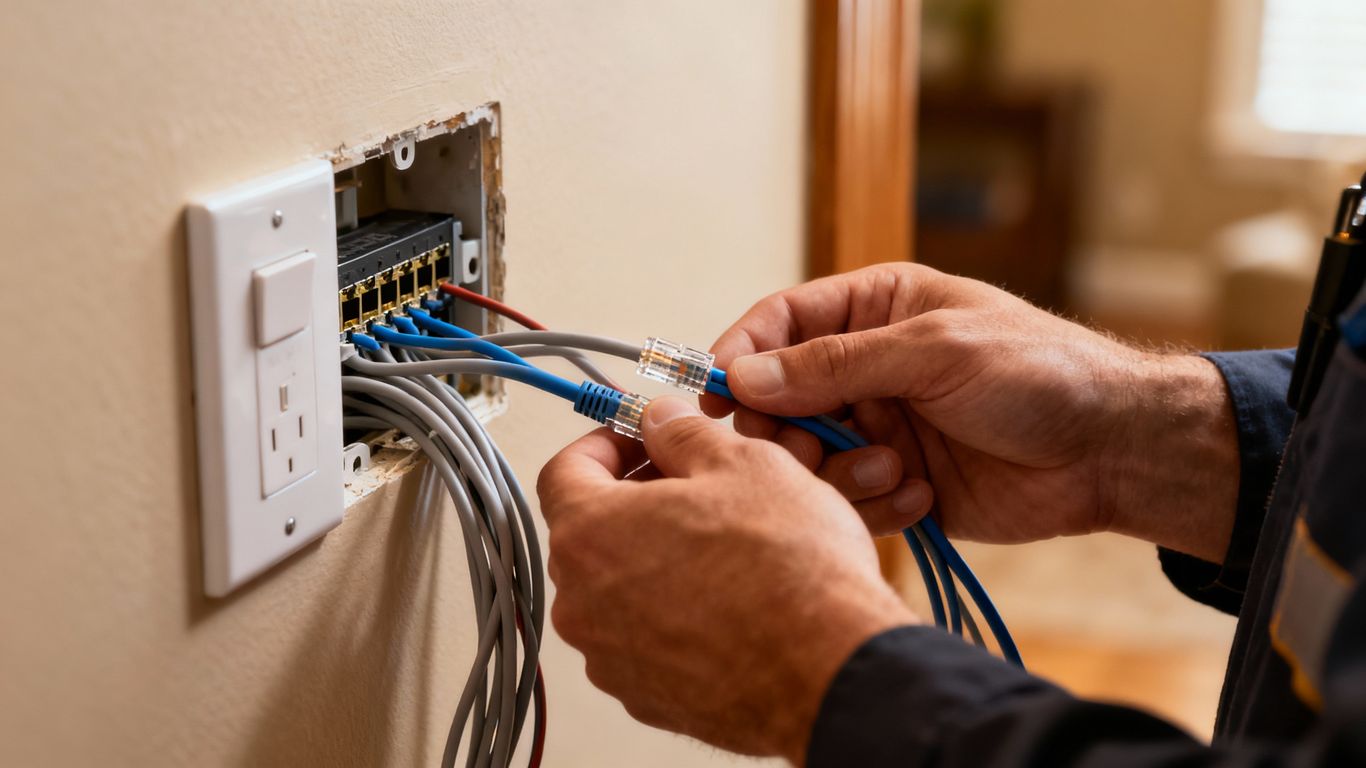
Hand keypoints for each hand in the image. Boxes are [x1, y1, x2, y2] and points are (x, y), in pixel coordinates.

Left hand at [538, 397, 914, 762]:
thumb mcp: (743, 464)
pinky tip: (728, 602)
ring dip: (654, 561)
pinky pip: (644, 641)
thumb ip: (684, 435)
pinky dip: (672, 616)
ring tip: (721, 547)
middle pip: (589, 533)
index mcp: (590, 533)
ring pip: (617, 591)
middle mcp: (582, 603)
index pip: (564, 471)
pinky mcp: (646, 698)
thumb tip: (663, 423)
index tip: (642, 440)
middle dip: (634, 502)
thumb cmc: (788, 572)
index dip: (606, 444)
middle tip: (691, 487)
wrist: (832, 671)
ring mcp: (610, 658)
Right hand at [706, 263, 1238, 561]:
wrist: (1114, 452)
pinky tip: (922, 495)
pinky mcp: (896, 482)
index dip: (741, 355)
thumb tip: (745, 375)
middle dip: (784, 429)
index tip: (714, 395)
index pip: (781, 323)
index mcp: (876, 310)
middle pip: (779, 398)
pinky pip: (848, 501)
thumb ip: (837, 363)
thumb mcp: (936, 350)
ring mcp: (880, 427)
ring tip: (890, 469)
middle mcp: (868, 368)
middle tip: (798, 450)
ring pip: (807, 457)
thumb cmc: (1042, 372)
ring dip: (836, 471)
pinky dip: (873, 504)